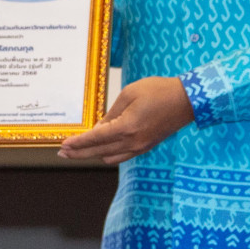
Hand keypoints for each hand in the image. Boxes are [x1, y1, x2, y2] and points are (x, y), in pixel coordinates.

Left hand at [57, 76, 193, 164]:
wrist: (187, 100)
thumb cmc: (158, 91)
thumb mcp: (129, 94)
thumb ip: (112, 113)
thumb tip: (99, 128)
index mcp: (126, 127)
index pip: (95, 139)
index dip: (78, 143)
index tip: (64, 144)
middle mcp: (132, 142)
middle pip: (99, 152)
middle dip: (79, 153)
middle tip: (62, 153)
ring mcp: (140, 147)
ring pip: (109, 157)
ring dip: (93, 155)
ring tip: (78, 152)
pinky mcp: (146, 147)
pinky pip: (122, 156)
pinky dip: (108, 155)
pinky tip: (101, 151)